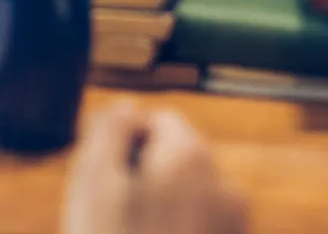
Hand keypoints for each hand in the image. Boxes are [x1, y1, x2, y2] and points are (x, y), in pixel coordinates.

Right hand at [62, 101, 245, 233]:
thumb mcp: (93, 184)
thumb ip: (110, 132)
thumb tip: (127, 107)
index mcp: (191, 157)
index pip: (159, 121)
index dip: (125, 144)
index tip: (101, 180)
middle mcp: (225, 186)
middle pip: (177, 162)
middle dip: (145, 179)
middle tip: (111, 217)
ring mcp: (234, 229)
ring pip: (187, 201)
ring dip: (160, 213)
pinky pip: (197, 232)